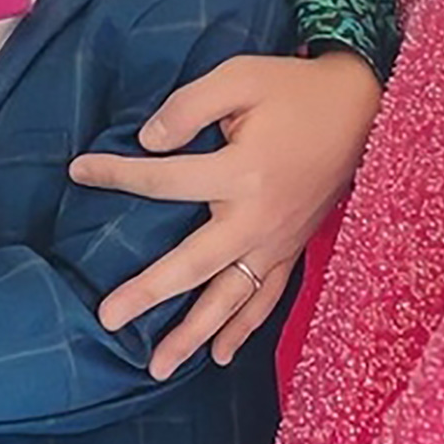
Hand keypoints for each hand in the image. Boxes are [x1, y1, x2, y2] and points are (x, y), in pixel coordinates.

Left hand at [70, 52, 379, 378]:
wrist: (363, 106)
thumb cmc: (295, 90)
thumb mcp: (240, 77)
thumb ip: (190, 107)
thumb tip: (148, 141)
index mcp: (241, 173)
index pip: (164, 180)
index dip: (117, 174)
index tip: (79, 170)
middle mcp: (257, 218)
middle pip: (193, 264)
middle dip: (149, 293)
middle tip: (108, 318)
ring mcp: (277, 242)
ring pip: (230, 299)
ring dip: (193, 335)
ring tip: (157, 367)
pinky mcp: (290, 250)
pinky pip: (265, 299)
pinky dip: (242, 330)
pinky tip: (219, 356)